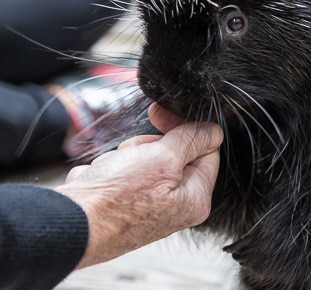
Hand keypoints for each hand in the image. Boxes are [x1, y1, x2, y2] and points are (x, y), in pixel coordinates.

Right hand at [55, 104, 222, 267]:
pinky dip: (109, 170)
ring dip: (126, 155)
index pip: (206, 151)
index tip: (162, 116)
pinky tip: (100, 180)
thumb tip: (214, 132)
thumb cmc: (117, 197)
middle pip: (174, 154)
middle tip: (134, 152)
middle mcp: (174, 206)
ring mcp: (146, 206)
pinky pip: (121, 172)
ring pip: (144, 159)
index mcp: (195, 199)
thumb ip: (192, 140)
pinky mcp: (121, 204)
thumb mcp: (165, 158)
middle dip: (150, 145)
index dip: (186, 129)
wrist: (68, 223)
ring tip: (114, 168)